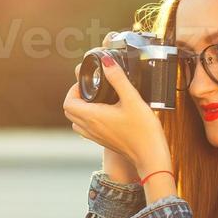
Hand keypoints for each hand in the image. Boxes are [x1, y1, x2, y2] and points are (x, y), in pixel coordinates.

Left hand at [64, 52, 171, 175]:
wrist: (150, 156)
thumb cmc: (143, 130)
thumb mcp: (132, 99)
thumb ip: (118, 79)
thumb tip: (107, 61)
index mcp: (93, 117)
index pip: (68, 103)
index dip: (73, 90)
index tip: (87, 84)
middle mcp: (90, 128)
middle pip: (69, 112)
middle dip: (75, 98)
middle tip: (90, 90)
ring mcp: (96, 137)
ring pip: (76, 122)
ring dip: (80, 110)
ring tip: (96, 101)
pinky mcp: (103, 142)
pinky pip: (86, 130)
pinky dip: (88, 120)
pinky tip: (105, 114)